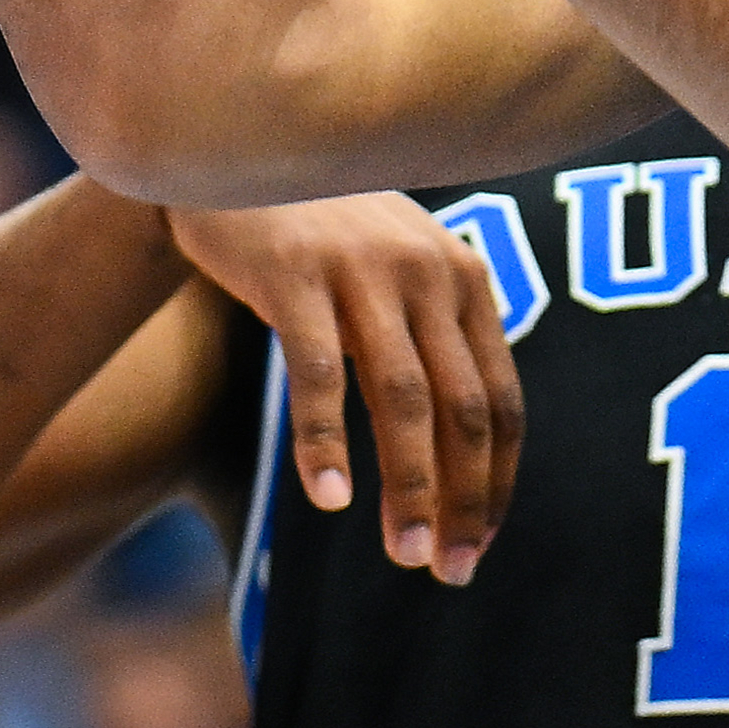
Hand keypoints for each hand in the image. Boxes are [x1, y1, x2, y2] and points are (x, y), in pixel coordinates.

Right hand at [166, 194, 522, 586]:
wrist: (226, 156)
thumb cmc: (317, 232)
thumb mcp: (395, 272)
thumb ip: (433, 339)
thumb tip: (467, 457)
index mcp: (463, 275)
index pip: (502, 399)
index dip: (497, 481)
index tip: (481, 545)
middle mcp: (427, 267)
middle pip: (464, 409)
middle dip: (464, 500)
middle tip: (449, 571)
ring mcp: (362, 267)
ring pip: (403, 400)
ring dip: (411, 486)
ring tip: (405, 554)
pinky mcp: (294, 271)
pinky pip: (319, 374)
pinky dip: (326, 441)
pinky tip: (329, 498)